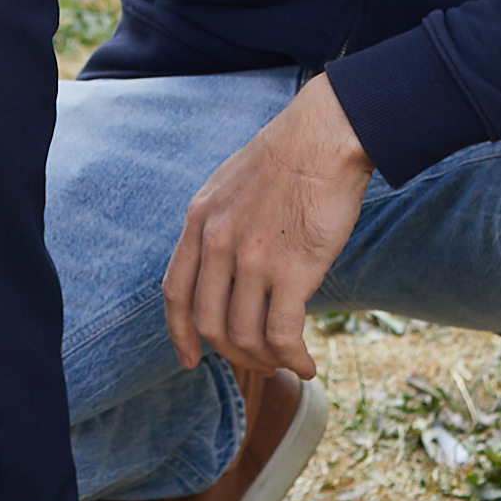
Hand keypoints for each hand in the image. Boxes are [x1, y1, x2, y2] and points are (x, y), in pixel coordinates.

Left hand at [161, 73, 372, 379]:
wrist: (325, 136)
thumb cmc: (289, 156)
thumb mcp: (230, 185)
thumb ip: (219, 224)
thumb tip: (225, 265)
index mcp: (199, 220)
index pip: (176, 292)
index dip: (180, 333)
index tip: (189, 358)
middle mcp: (217, 243)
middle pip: (208, 322)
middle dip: (232, 353)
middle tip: (257, 362)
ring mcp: (251, 258)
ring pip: (244, 335)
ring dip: (265, 359)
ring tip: (285, 362)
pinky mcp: (291, 270)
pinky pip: (282, 334)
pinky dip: (292, 358)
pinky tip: (307, 364)